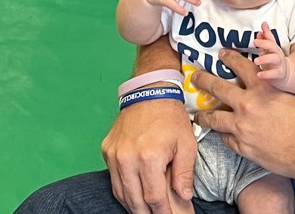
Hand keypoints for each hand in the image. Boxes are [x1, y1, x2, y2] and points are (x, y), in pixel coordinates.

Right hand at [101, 97, 196, 213]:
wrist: (149, 91)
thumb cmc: (170, 117)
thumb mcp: (187, 143)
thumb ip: (185, 173)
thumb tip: (183, 196)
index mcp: (149, 157)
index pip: (154, 198)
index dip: (163, 213)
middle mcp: (127, 158)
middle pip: (135, 201)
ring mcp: (114, 155)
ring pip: (121, 193)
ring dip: (134, 206)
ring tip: (146, 211)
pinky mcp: (107, 151)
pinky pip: (114, 179)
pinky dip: (124, 191)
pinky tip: (134, 196)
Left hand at [192, 49, 294, 180]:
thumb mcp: (294, 96)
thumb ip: (276, 90)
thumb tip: (272, 88)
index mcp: (262, 89)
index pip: (240, 66)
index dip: (229, 58)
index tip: (221, 54)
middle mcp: (247, 105)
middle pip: (217, 88)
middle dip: (203, 80)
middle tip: (195, 77)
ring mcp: (242, 128)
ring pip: (214, 118)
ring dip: (204, 114)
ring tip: (198, 114)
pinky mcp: (242, 147)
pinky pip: (225, 138)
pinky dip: (222, 134)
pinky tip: (221, 133)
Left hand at [253, 22, 289, 86]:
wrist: (286, 74)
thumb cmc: (275, 60)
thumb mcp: (271, 48)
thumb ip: (266, 37)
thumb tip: (263, 24)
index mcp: (274, 48)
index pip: (270, 41)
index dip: (263, 38)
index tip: (255, 38)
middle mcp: (277, 55)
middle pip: (274, 47)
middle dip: (265, 43)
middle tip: (255, 42)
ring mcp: (278, 64)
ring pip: (274, 59)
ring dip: (265, 59)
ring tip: (256, 61)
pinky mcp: (278, 75)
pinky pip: (273, 74)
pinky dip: (266, 74)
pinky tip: (259, 75)